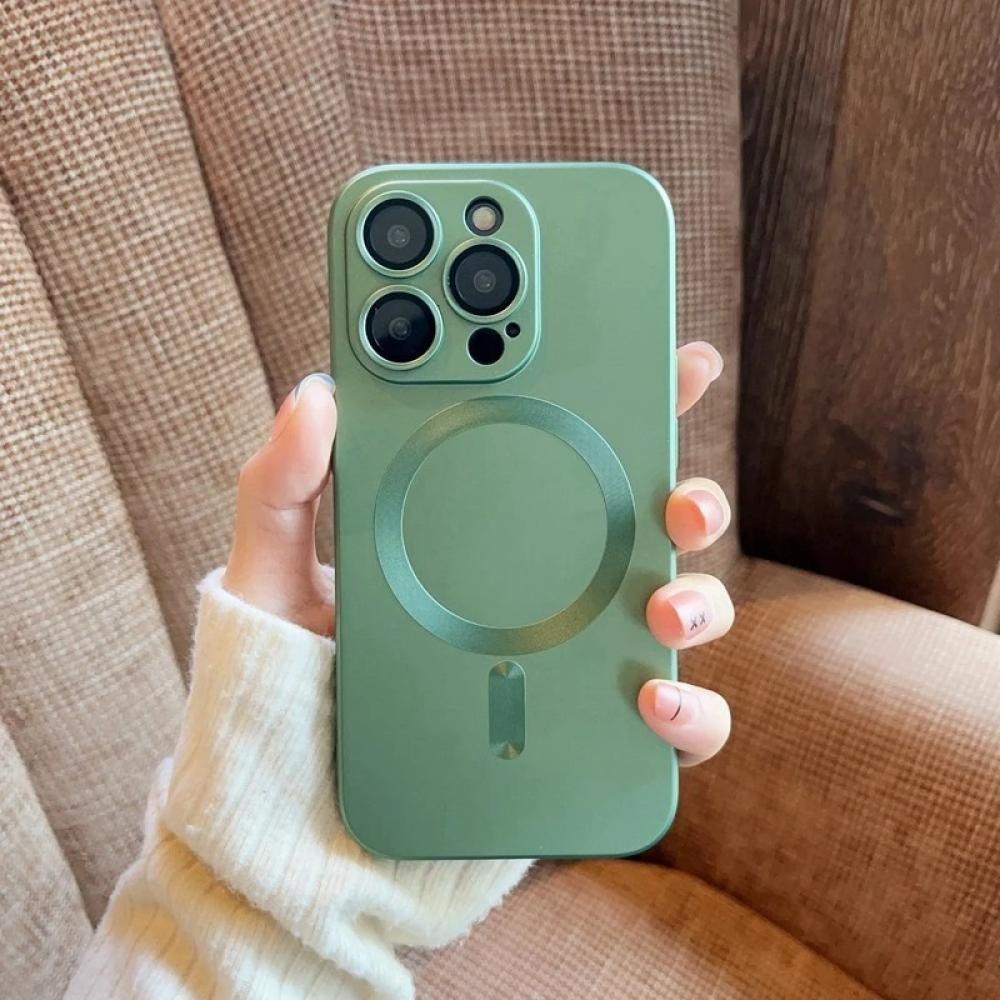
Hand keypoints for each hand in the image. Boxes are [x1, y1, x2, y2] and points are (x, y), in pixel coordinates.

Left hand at [223, 343, 732, 767]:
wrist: (301, 794)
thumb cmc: (295, 674)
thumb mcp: (275, 572)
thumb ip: (286, 485)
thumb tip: (316, 394)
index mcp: (490, 531)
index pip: (574, 452)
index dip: (633, 401)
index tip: (678, 361)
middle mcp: (549, 590)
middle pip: (649, 527)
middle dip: (692, 497)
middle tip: (678, 500)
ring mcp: (575, 662)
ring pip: (680, 614)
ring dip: (700, 601)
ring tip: (662, 610)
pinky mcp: (588, 736)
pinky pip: (668, 727)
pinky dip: (687, 715)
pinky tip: (650, 703)